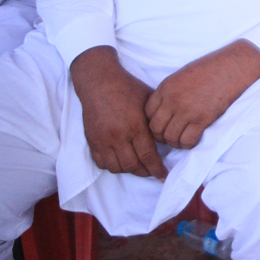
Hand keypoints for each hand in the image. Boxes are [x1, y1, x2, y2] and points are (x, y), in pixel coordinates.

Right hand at [70, 47, 166, 179]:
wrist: (100, 82)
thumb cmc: (128, 88)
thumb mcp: (149, 101)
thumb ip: (157, 120)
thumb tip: (168, 136)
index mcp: (135, 125)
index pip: (148, 155)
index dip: (157, 169)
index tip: (164, 176)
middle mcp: (118, 136)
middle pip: (132, 165)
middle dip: (144, 172)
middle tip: (152, 171)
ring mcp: (102, 140)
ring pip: (116, 167)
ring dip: (128, 170)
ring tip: (137, 166)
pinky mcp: (92, 140)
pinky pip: (101, 163)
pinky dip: (112, 165)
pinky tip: (120, 160)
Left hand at [144, 40, 259, 149]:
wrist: (234, 65)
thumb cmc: (211, 68)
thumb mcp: (183, 75)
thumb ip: (171, 91)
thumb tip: (165, 109)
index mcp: (166, 87)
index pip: (147, 113)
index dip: (153, 122)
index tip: (163, 125)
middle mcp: (172, 100)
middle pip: (155, 128)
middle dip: (161, 136)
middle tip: (171, 136)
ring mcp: (187, 110)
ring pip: (170, 137)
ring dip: (175, 142)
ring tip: (183, 140)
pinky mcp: (202, 118)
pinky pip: (187, 140)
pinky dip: (188, 144)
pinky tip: (194, 139)